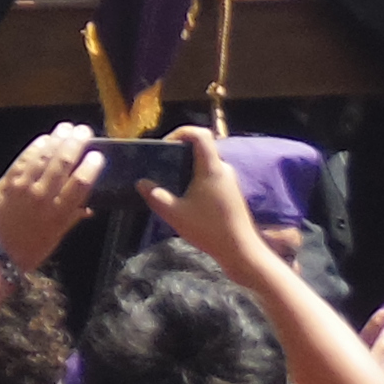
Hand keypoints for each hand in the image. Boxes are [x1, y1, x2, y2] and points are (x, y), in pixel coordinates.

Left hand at [0, 124, 101, 271]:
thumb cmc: (29, 249)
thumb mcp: (56, 237)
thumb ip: (72, 218)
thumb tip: (88, 206)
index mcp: (60, 214)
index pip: (80, 184)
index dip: (90, 167)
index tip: (98, 154)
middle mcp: (44, 197)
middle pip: (63, 164)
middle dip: (75, 144)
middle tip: (84, 130)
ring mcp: (24, 187)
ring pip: (44, 157)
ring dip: (57, 139)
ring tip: (67, 127)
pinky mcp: (7, 181)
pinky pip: (23, 159)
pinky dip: (35, 147)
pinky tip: (45, 138)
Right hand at [133, 128, 276, 285]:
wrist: (242, 253)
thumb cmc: (209, 230)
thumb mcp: (175, 214)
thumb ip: (155, 196)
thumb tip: (141, 183)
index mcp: (211, 168)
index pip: (200, 134)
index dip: (181, 131)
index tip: (165, 145)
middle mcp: (223, 170)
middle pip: (201, 149)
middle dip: (179, 153)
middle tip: (162, 167)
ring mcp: (230, 182)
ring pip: (206, 165)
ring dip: (188, 169)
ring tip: (171, 185)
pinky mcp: (232, 195)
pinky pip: (211, 177)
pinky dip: (197, 181)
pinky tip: (186, 200)